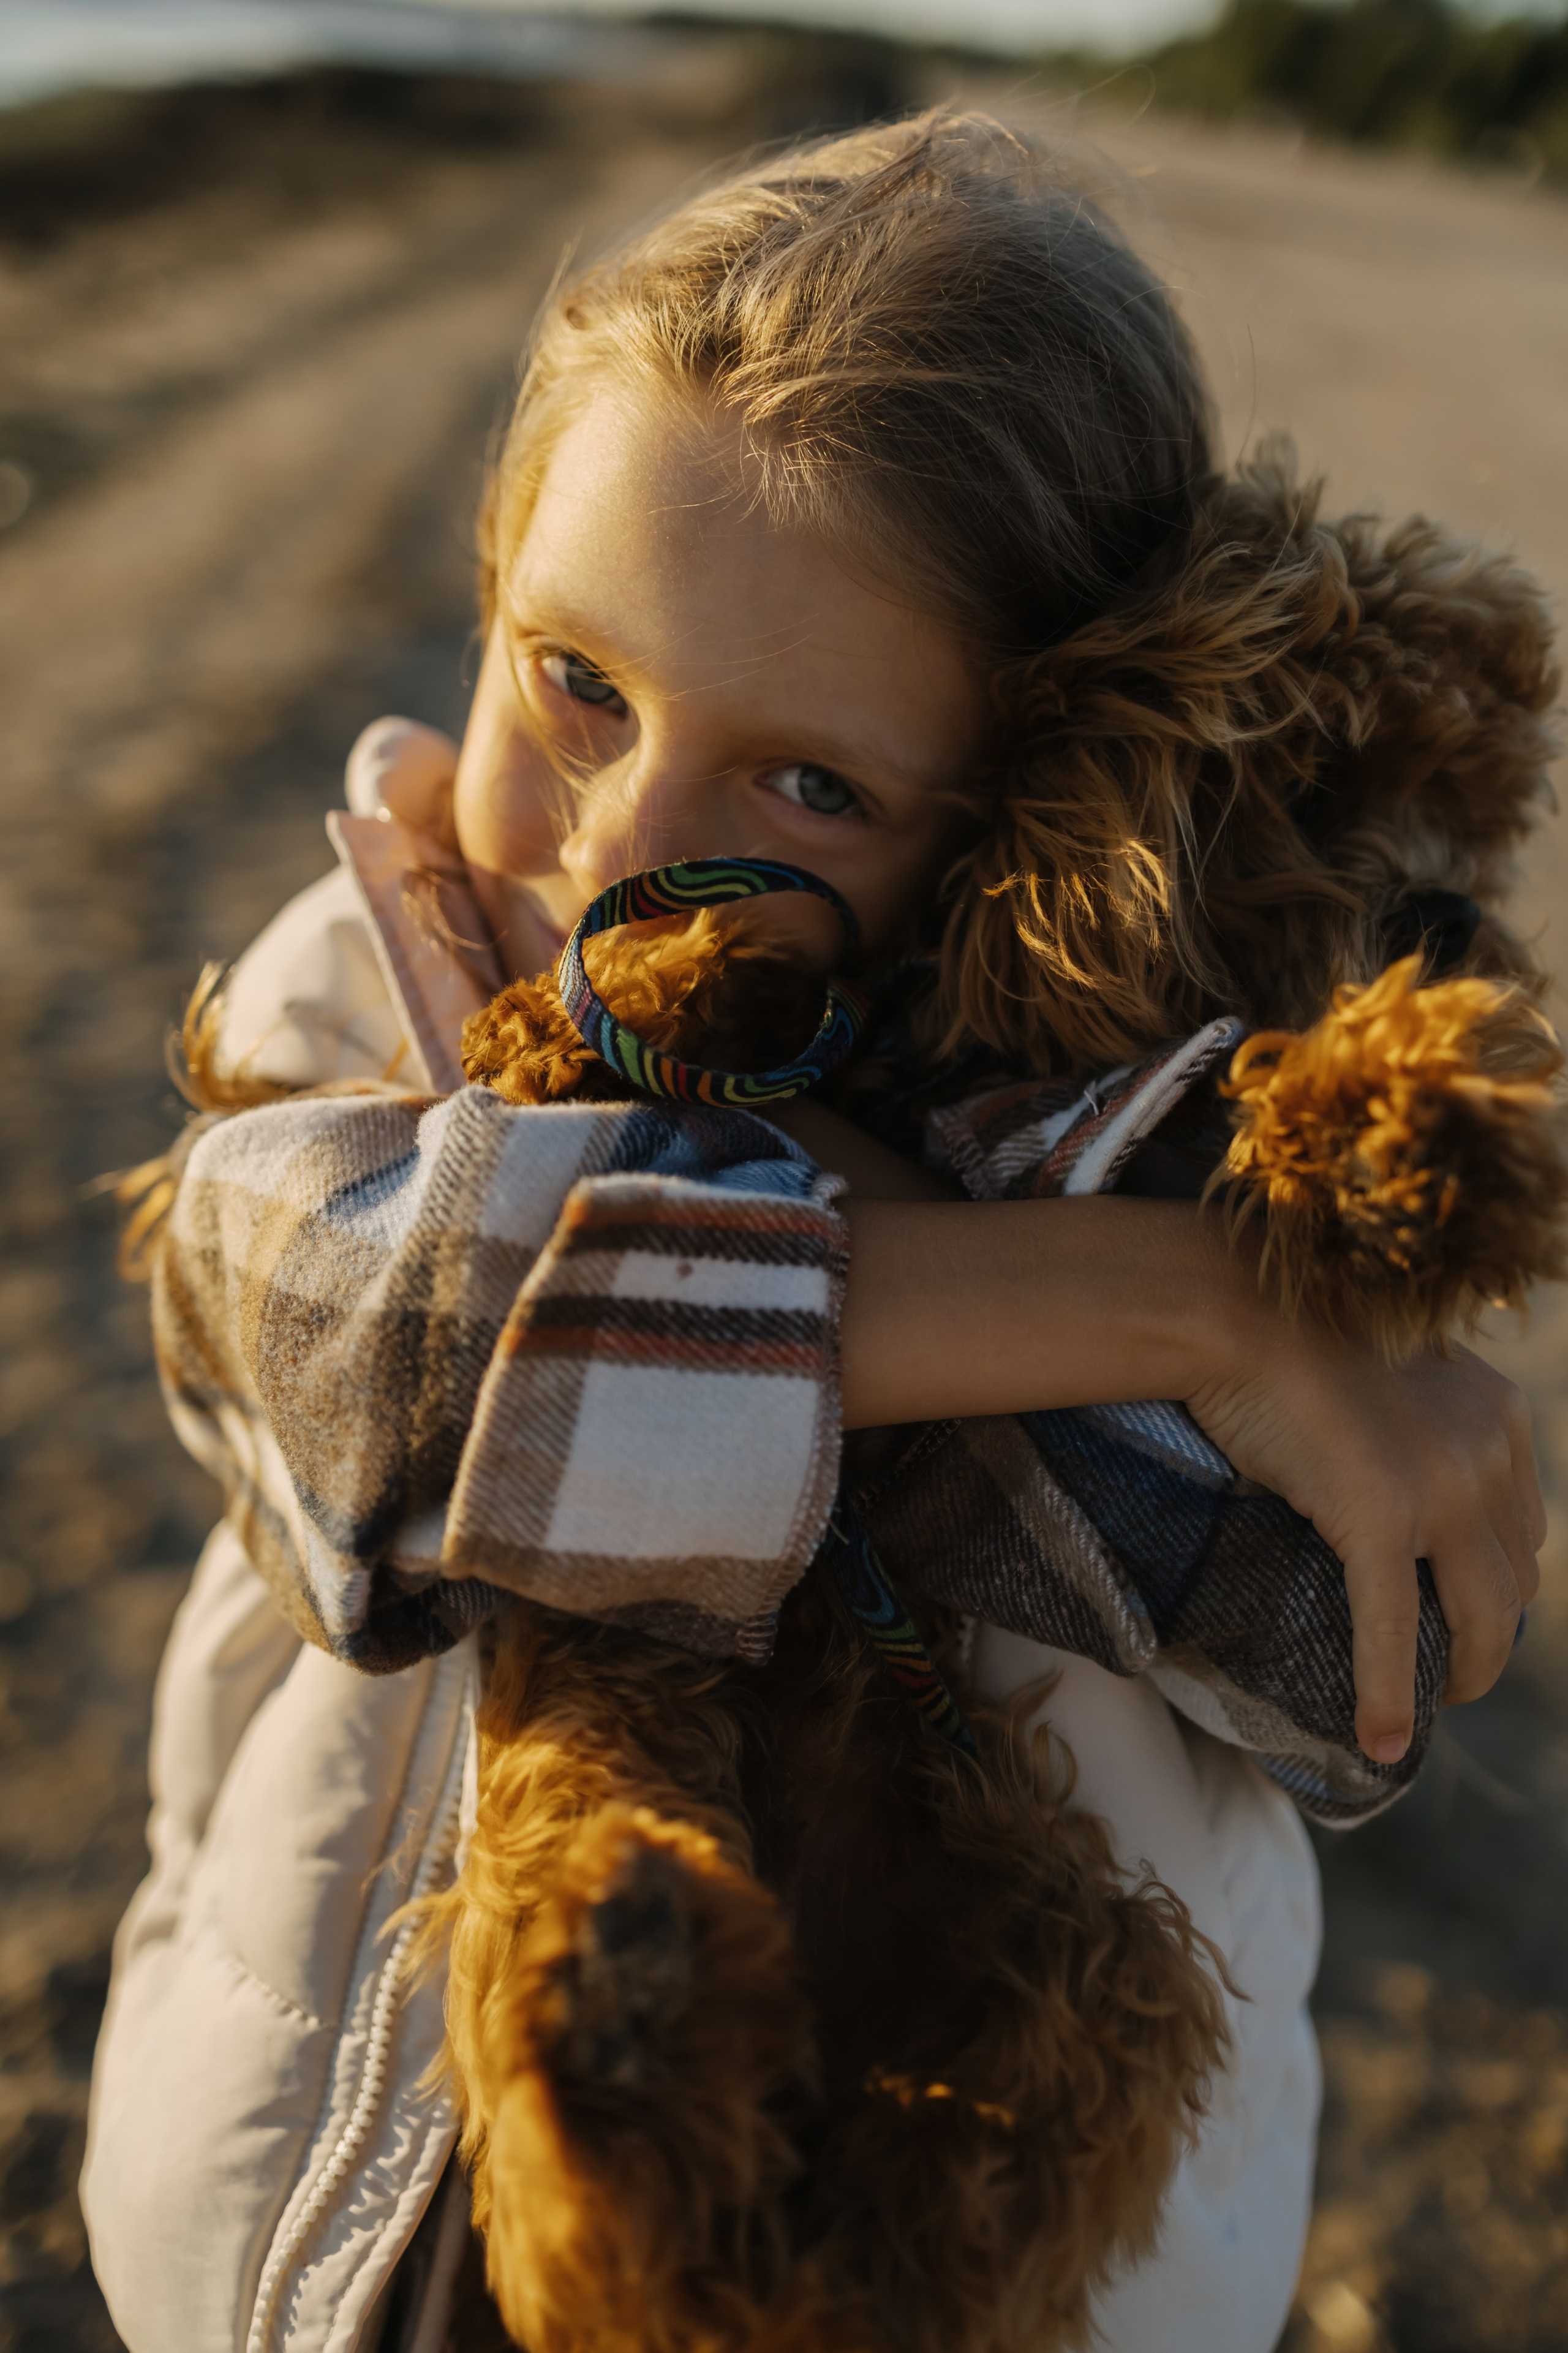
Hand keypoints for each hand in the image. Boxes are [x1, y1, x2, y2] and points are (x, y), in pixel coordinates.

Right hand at [1185, 1327, 1543, 1762]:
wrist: (1233, 1307)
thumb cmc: (1288, 1335)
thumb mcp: (1388, 1379)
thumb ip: (1416, 1430)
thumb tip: (1395, 1484)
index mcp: (1498, 1413)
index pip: (1524, 1528)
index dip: (1495, 1585)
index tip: (1459, 1612)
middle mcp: (1488, 1449)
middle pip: (1513, 1580)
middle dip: (1487, 1638)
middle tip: (1446, 1674)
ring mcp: (1440, 1485)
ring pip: (1481, 1616)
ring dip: (1462, 1675)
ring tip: (1427, 1706)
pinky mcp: (1380, 1514)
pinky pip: (1395, 1627)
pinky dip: (1391, 1691)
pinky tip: (1379, 1740)